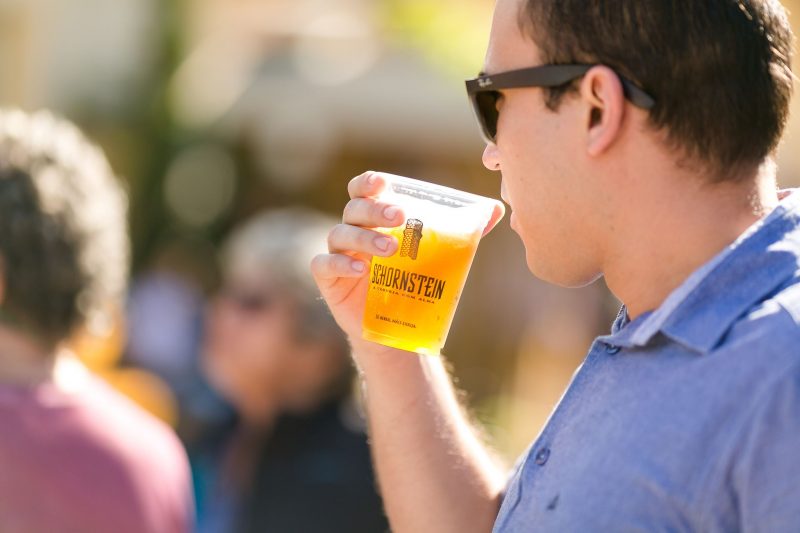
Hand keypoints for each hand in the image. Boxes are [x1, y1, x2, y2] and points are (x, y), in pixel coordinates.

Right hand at [310, 171, 504, 349]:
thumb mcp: (441, 253)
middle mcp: (354, 230)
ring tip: (390, 248)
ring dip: (364, 237)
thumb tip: (496, 210)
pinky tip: (361, 271)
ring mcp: (340, 253)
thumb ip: (464, 230)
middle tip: (400, 215)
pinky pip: (324, 264)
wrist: (398, 323)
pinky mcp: (329, 279)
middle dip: (375, 208)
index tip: (382, 183)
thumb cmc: (415, 278)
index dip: (368, 182)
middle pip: (354, 208)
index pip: (363, 189)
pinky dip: (340, 264)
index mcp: (376, 217)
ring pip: (340, 233)